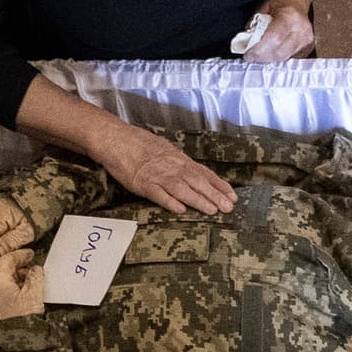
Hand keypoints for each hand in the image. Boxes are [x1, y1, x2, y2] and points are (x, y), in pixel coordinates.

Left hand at [0, 241, 46, 323]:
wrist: (13, 349)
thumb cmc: (23, 322)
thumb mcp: (34, 296)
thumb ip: (35, 278)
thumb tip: (35, 269)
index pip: (5, 259)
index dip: (19, 255)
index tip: (30, 255)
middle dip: (7, 262)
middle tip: (24, 266)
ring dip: (5, 276)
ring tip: (23, 281)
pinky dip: (2, 287)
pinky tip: (15, 294)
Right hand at [88, 120, 235, 216]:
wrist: (119, 140)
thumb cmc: (141, 145)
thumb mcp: (166, 150)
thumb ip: (180, 163)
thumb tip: (195, 173)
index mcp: (180, 160)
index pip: (204, 174)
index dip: (219, 186)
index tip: (232, 196)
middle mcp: (173, 168)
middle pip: (197, 182)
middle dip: (215, 196)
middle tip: (228, 208)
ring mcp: (158, 176)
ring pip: (182, 189)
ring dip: (198, 200)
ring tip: (212, 211)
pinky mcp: (143, 184)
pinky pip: (159, 194)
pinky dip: (170, 202)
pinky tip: (180, 210)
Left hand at [241, 4, 316, 62]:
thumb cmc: (280, 2)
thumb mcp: (263, 8)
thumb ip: (254, 25)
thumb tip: (245, 42)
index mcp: (290, 16)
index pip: (274, 39)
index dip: (259, 50)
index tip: (248, 55)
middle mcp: (301, 29)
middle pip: (279, 52)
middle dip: (262, 57)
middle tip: (251, 57)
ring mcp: (307, 39)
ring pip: (284, 57)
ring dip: (268, 59)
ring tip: (259, 54)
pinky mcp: (308, 46)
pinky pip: (289, 57)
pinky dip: (277, 57)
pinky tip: (270, 52)